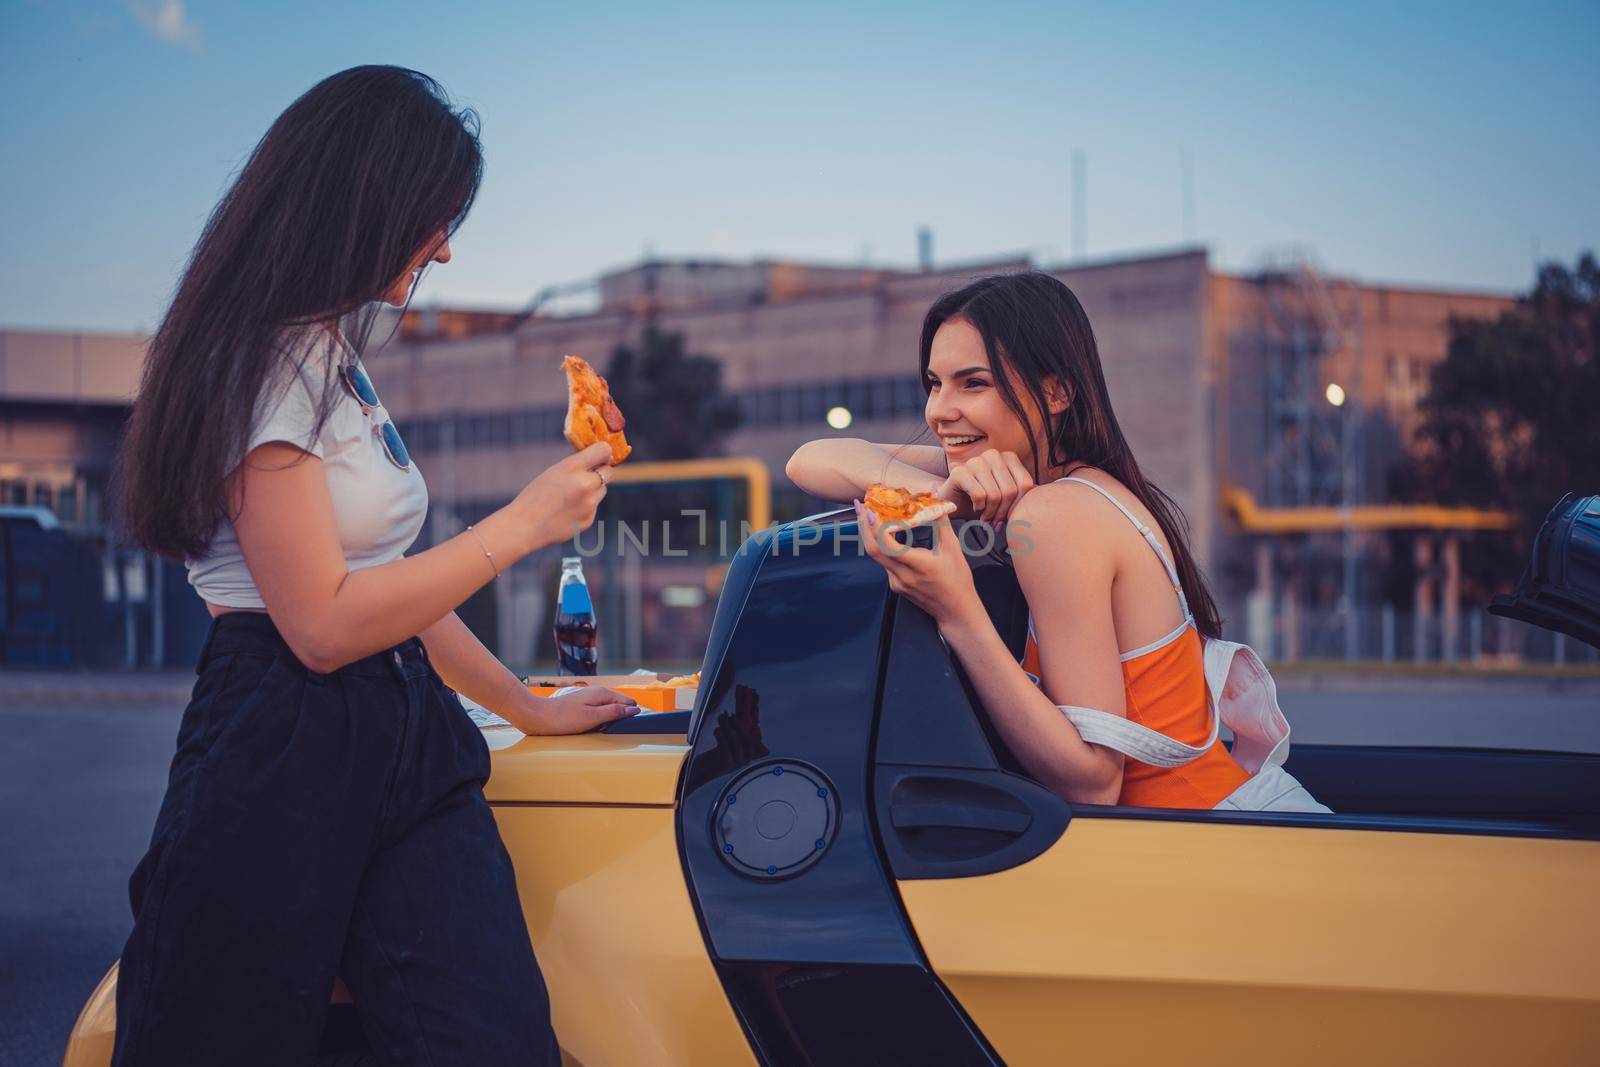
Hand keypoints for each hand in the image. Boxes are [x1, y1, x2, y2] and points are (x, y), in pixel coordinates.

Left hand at [510, 685, 639, 735]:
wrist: (536, 717)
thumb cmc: (563, 718)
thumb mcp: (592, 717)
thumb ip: (615, 712)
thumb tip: (635, 709)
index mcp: (603, 693)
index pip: (630, 703)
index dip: (631, 715)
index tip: (628, 728)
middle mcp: (597, 694)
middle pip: (620, 707)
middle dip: (619, 720)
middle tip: (607, 730)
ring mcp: (589, 700)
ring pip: (609, 712)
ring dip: (607, 723)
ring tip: (596, 730)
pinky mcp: (582, 707)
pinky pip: (598, 715)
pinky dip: (598, 723)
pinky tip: (590, 729)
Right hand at [512, 442, 613, 549]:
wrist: (524, 527)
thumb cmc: (534, 496)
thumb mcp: (553, 472)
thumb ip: (575, 465)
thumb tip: (598, 457)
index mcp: (572, 468)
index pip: (604, 450)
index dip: (604, 452)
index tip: (601, 454)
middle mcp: (585, 485)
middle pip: (609, 471)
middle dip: (602, 470)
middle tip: (591, 473)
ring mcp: (589, 504)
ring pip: (602, 490)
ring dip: (594, 489)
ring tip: (571, 495)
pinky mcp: (589, 519)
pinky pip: (594, 507)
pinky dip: (585, 506)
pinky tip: (567, 510)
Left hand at [855, 501, 982, 625]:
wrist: (955, 611)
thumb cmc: (957, 581)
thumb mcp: (953, 549)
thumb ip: (941, 521)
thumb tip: (936, 496)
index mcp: (918, 565)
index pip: (887, 546)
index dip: (876, 527)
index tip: (871, 509)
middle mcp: (902, 576)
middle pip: (873, 549)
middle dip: (863, 525)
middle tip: (861, 505)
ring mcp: (896, 582)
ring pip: (876, 555)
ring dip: (871, 533)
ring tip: (870, 513)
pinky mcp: (895, 585)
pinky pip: (884, 561)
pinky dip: (882, 544)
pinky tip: (884, 531)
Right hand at [936, 449, 1033, 523]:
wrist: (954, 502)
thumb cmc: (984, 500)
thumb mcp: (1007, 496)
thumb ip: (1024, 494)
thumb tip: (1045, 497)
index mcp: (1008, 457)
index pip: (1025, 484)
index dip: (1019, 505)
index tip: (1010, 515)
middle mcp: (993, 455)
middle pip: (1010, 491)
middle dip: (1003, 511)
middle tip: (995, 520)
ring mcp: (975, 461)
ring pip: (995, 494)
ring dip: (990, 512)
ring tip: (985, 515)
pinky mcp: (960, 471)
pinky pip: (979, 495)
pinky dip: (978, 508)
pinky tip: (974, 507)